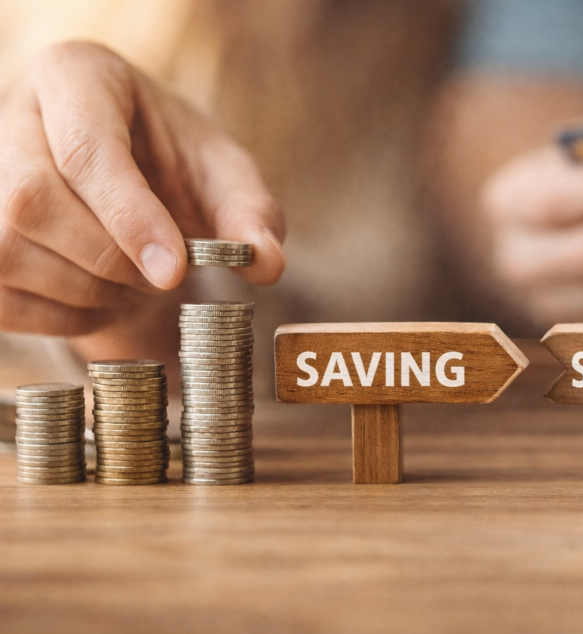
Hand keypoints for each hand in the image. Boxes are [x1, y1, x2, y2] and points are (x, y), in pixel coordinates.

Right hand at [0, 41, 284, 337]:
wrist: (130, 168)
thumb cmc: (173, 159)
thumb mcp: (222, 169)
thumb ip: (249, 210)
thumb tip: (266, 262)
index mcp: (76, 77)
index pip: (86, 150)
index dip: (129, 218)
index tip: (175, 271)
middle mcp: (11, 115)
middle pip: (30, 201)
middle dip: (107, 260)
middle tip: (162, 279)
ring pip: (3, 250)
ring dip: (81, 293)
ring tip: (133, 289)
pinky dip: (54, 317)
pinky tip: (97, 304)